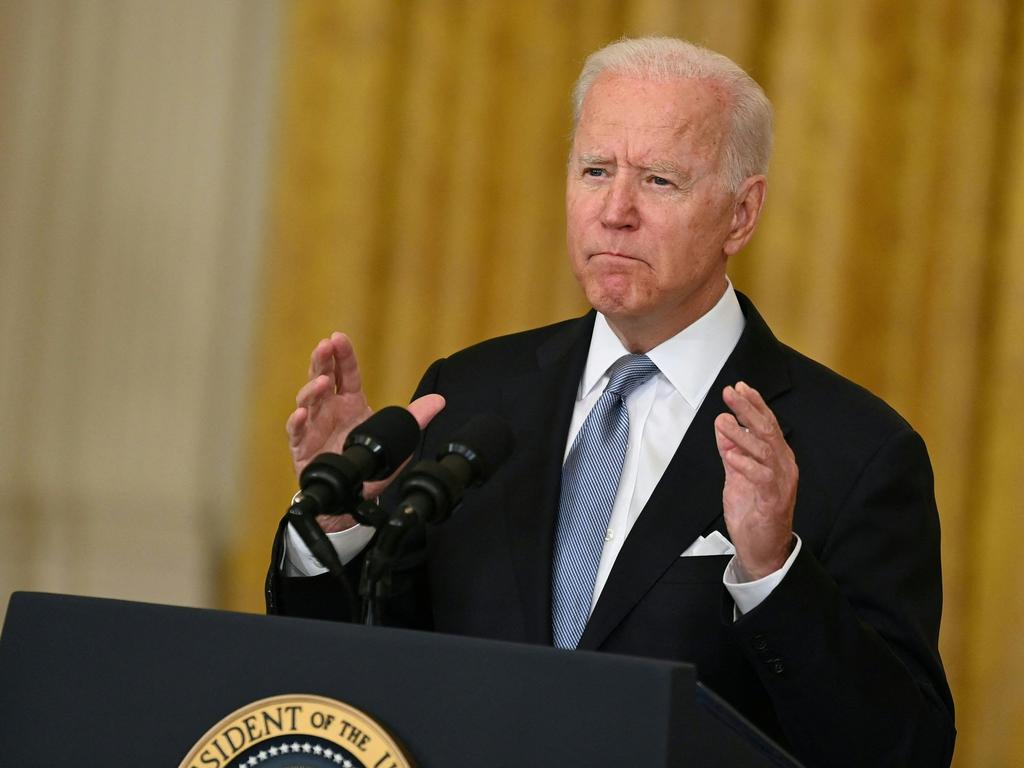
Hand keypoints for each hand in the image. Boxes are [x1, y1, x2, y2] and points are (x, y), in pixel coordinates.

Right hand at [285, 332, 444, 532]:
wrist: (350, 495)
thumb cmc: (367, 461)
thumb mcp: (394, 438)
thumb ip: (414, 418)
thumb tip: (440, 401)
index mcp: (350, 403)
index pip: (346, 374)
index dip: (343, 355)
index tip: (338, 338)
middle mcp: (329, 410)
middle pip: (322, 379)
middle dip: (322, 361)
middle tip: (324, 345)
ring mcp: (314, 427)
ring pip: (308, 401)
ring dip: (313, 389)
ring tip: (322, 381)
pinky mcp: (302, 447)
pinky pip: (297, 432)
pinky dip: (297, 422)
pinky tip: (302, 414)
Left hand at [714, 381, 796, 579]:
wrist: (763, 549)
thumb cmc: (753, 512)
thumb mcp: (737, 476)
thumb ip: (732, 451)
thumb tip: (722, 425)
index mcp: (777, 457)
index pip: (767, 424)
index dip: (754, 404)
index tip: (739, 387)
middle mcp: (783, 466)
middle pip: (767, 430)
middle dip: (748, 409)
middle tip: (731, 393)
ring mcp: (780, 482)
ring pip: (764, 450)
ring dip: (742, 434)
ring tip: (723, 420)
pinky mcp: (773, 500)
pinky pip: (761, 477)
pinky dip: (745, 464)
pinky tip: (730, 455)